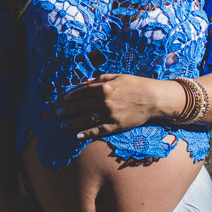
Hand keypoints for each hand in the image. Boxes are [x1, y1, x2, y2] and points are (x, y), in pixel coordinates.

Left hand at [57, 74, 176, 139]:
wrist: (153, 98)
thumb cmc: (137, 84)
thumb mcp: (118, 76)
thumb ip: (100, 79)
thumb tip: (86, 82)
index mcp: (104, 87)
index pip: (83, 92)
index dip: (72, 96)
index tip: (64, 99)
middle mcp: (104, 101)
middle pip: (82, 106)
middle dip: (68, 110)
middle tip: (58, 113)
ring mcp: (109, 114)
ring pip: (87, 119)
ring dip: (73, 122)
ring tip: (63, 125)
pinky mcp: (116, 126)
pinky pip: (98, 130)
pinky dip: (87, 133)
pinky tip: (78, 135)